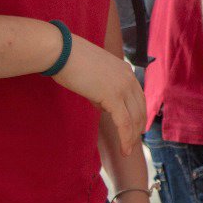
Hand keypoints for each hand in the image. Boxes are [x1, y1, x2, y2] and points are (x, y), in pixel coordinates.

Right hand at [53, 35, 143, 155]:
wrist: (62, 52)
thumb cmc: (70, 61)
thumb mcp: (94, 75)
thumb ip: (103, 89)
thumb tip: (104, 106)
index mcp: (125, 70)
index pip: (138, 97)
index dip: (138, 115)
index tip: (135, 128)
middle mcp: (129, 77)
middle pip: (140, 109)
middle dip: (137, 128)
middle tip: (132, 143)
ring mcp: (123, 87)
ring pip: (134, 118)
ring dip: (132, 137)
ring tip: (127, 150)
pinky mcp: (113, 96)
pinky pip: (123, 123)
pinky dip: (125, 138)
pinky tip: (124, 150)